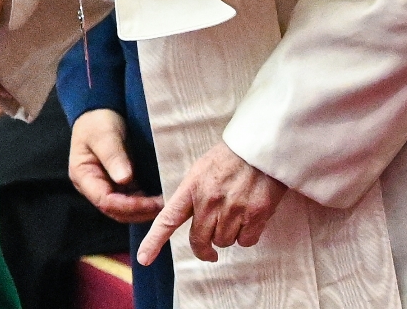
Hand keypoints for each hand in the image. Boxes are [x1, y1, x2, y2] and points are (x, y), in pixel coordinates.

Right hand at [69, 109, 162, 222]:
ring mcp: (106, 186)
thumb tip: (125, 179)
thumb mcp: (104, 135)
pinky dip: (145, 202)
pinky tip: (160, 198)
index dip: (129, 205)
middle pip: (115, 210)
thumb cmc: (98, 121)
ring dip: (144, 210)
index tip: (151, 203)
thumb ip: (113, 157)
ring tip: (166, 204)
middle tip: (165, 207)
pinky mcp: (119, 183)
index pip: (105, 201)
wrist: (99, 110)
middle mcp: (93, 187)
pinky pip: (132, 198)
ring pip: (125, 209)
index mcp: (84, 177)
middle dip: (139, 212)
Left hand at [137, 142, 287, 264]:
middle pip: (199, 241)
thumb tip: (188, 218)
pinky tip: (250, 218)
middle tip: (209, 251)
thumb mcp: (202, 170)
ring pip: (224, 242)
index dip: (154, 241)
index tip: (144, 259)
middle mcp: (209, 201)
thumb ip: (193, 194)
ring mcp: (232, 209)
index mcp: (192, 187)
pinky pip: (246, 241)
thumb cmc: (231, 157)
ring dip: (228, 235)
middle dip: (204, 249)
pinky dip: (247, 235)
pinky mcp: (255, 215)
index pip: (168, 219)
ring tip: (236, 213)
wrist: (262, 148)